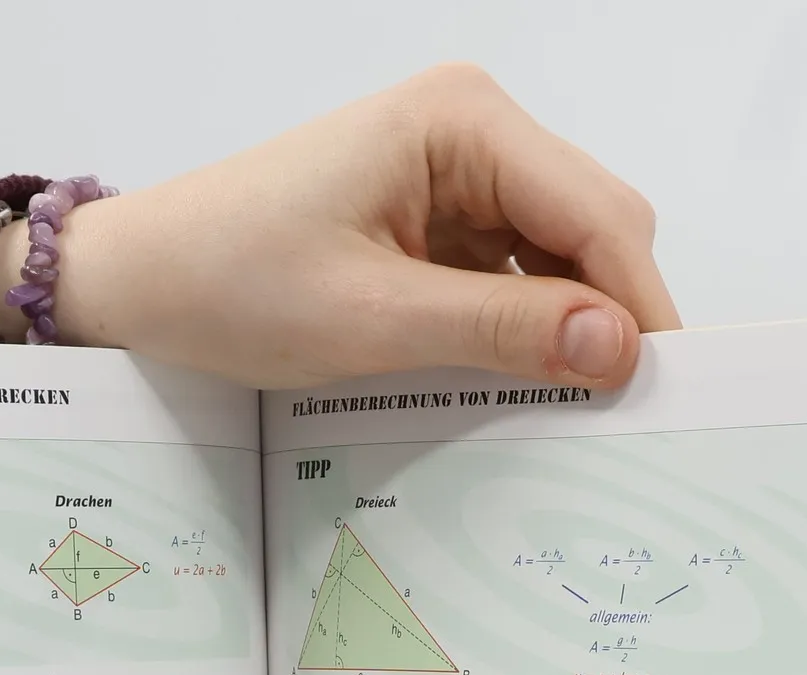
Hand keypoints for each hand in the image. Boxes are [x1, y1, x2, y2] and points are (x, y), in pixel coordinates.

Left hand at [0, 64, 679, 388]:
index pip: (599, 213)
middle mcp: (473, 132)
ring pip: (560, 258)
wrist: (142, 283)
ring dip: (566, 329)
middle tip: (621, 419)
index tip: (665, 393)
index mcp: (464, 123)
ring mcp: (456, 176)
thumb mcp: (372, 320)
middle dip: (610, 317)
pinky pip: (511, 276)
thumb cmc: (230, 282)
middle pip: (593, 228)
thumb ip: (500, 330)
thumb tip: (616, 348)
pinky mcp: (434, 221)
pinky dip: (523, 330)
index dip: (639, 305)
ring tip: (570, 413)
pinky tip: (518, 385)